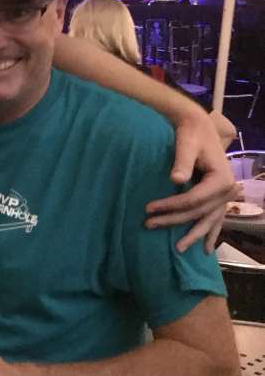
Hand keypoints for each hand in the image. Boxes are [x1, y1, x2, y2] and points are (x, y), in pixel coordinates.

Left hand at [144, 111, 236, 252]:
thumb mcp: (186, 144)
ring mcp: (225, 195)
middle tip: (148, 225)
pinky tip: (205, 249)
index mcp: (221, 179)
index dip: (171, 205)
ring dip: (194, 234)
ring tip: (178, 249)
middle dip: (174, 220)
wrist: (199, 127)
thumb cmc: (190, 134)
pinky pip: (216, 219)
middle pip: (199, 211)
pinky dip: (210, 232)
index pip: (194, 199)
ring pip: (209, 220)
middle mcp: (227, 190)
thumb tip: (177, 179)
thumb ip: (182, 162)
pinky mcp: (219, 196)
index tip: (148, 208)